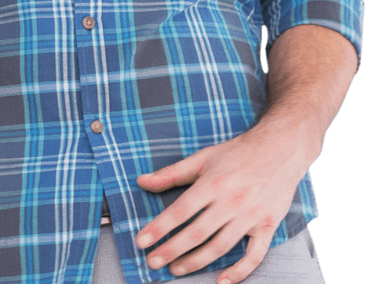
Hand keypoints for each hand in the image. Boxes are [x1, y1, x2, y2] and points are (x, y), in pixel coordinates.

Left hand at [134, 121, 312, 281]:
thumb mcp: (202, 157)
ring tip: (175, 270)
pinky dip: (239, 271)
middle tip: (152, 262)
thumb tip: (141, 182)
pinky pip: (254, 255)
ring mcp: (251, 217)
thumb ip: (171, 173)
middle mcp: (231, 202)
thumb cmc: (236, 153)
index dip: (159, 228)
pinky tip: (221, 281)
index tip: (141, 242)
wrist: (279, 150)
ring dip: (196, 262)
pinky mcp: (268, 227)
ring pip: (220, 247)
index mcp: (212, 184)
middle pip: (196, 233)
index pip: (179, 211)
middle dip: (171, 250)